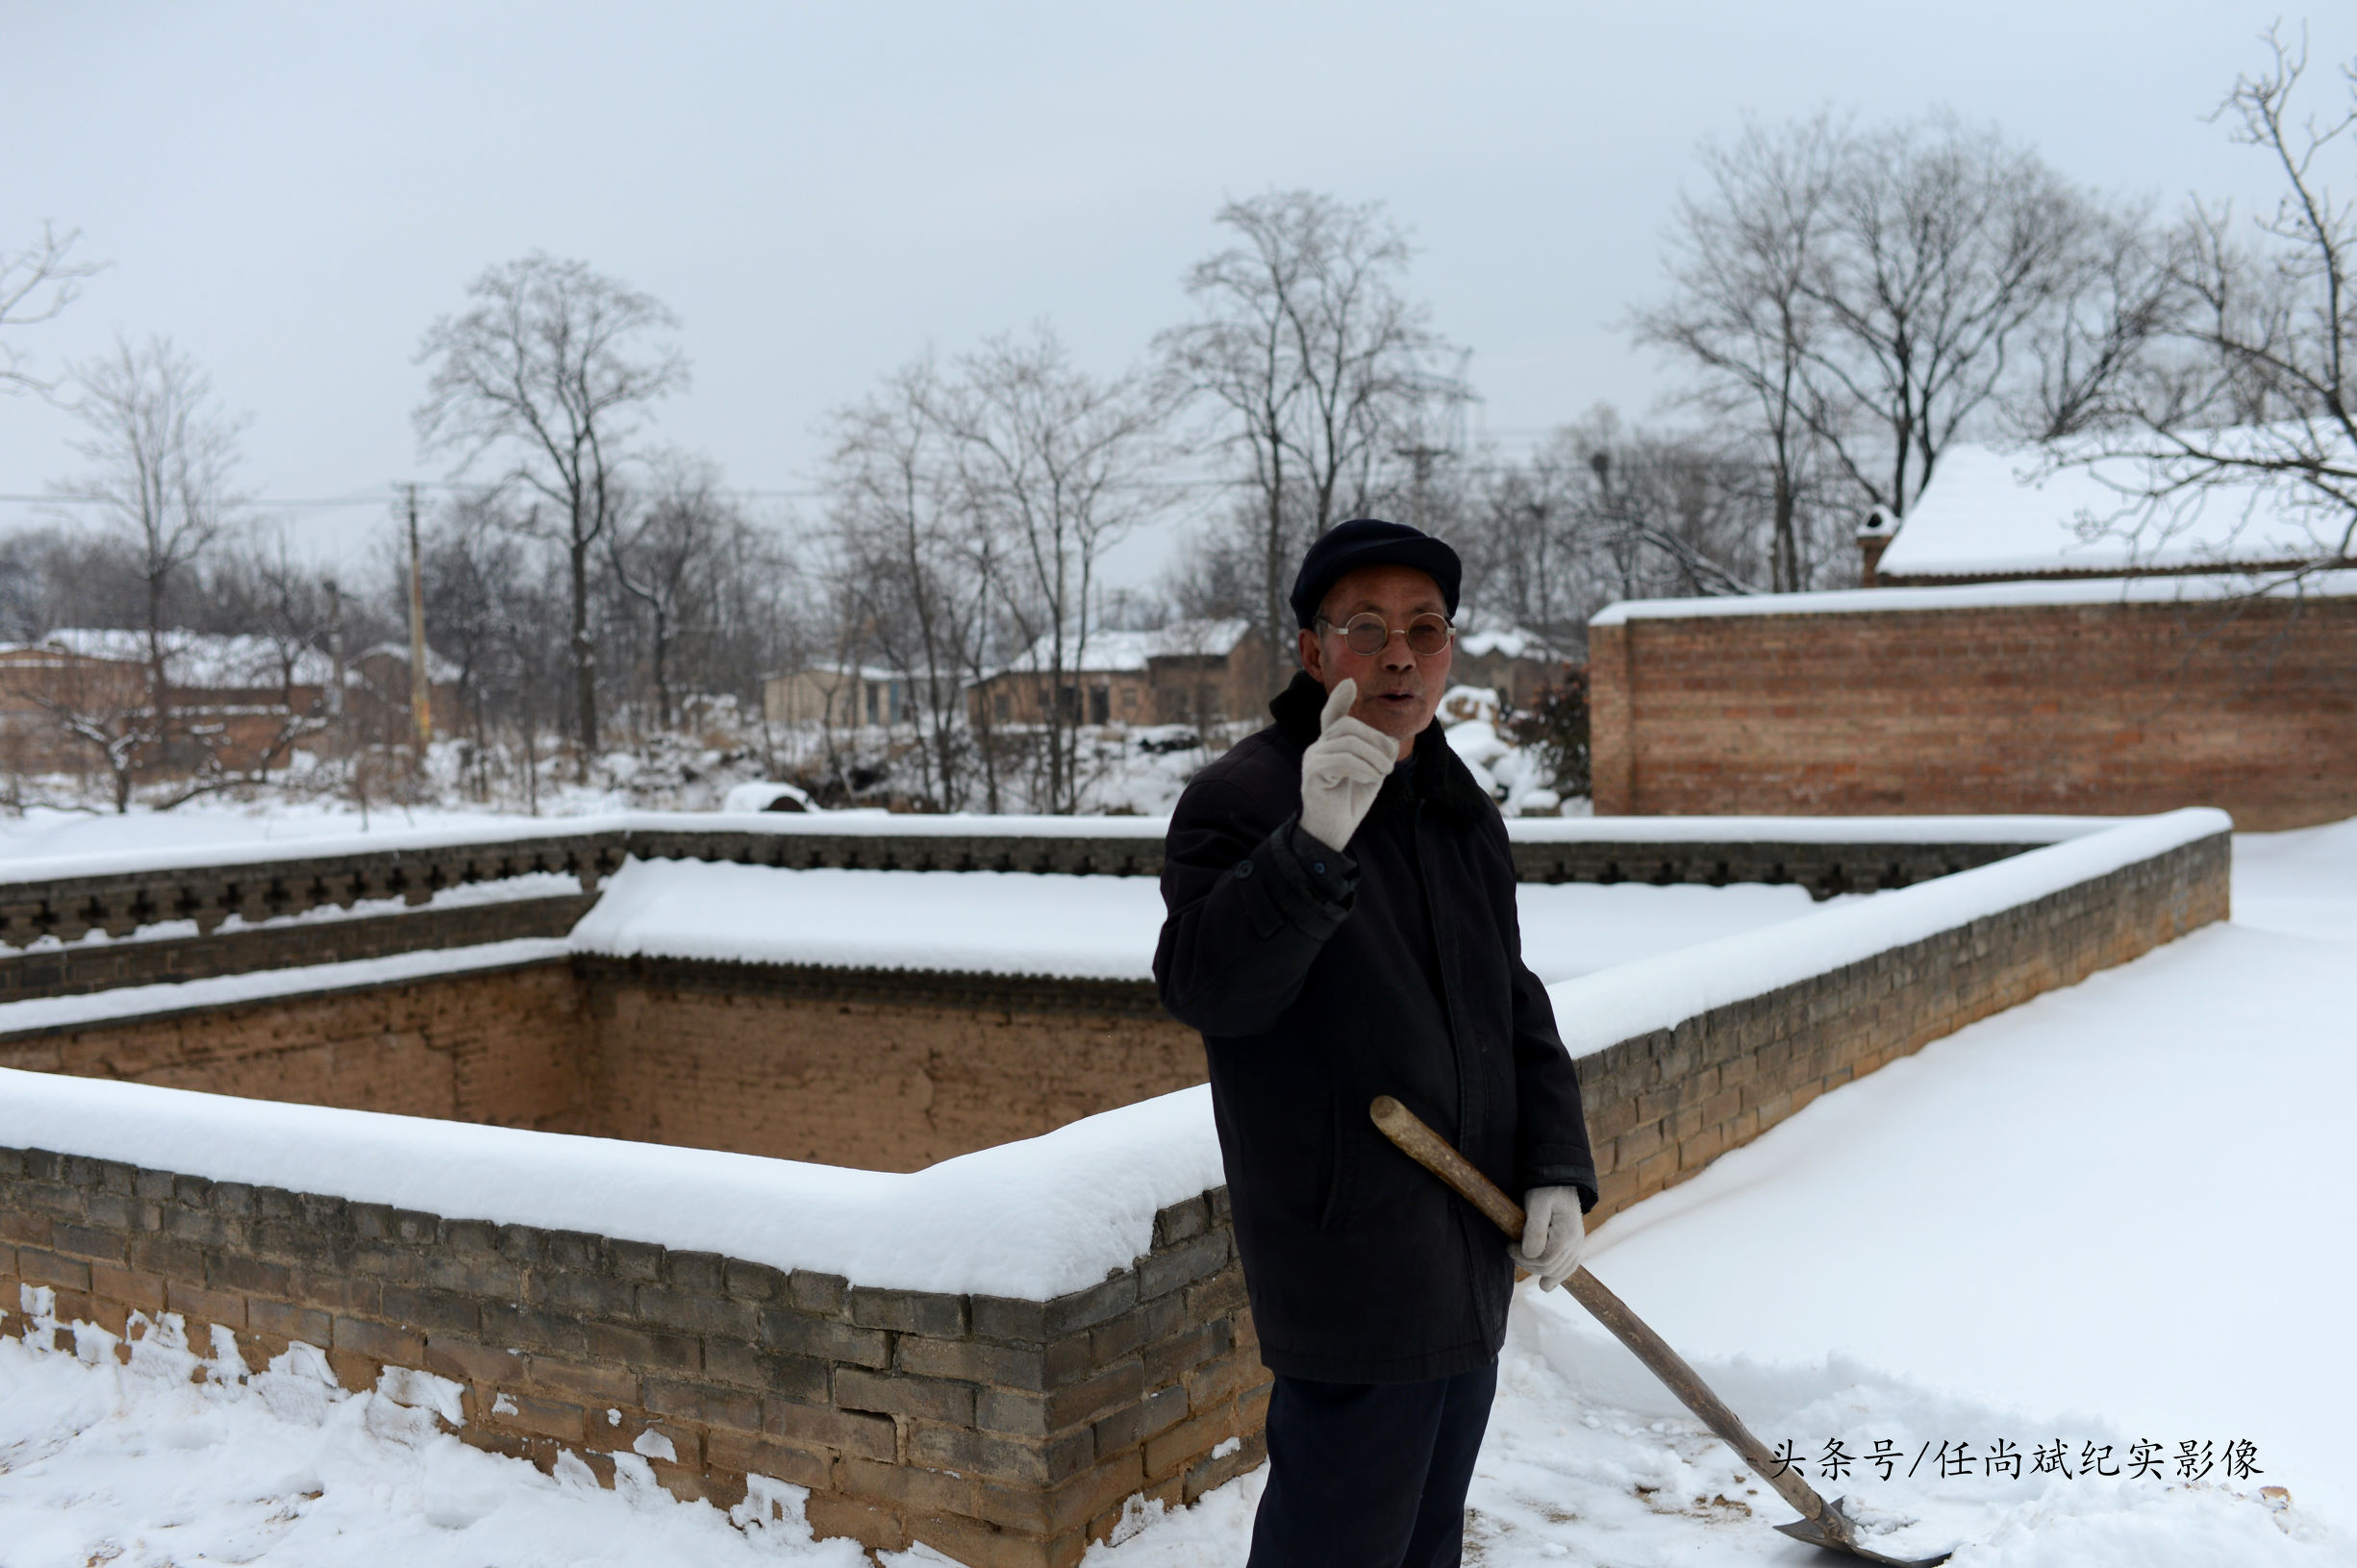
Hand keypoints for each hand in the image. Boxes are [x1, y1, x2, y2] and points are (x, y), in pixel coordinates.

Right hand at [1298, 679, 1398, 851]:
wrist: (1333, 832)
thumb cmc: (1350, 802)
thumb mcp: (1370, 772)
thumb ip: (1377, 753)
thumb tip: (1389, 739)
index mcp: (1331, 745)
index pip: (1332, 714)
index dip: (1340, 698)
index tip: (1350, 682)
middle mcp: (1318, 747)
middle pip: (1348, 725)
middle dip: (1375, 741)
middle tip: (1389, 766)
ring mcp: (1313, 759)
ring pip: (1347, 741)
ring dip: (1373, 757)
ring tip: (1382, 774)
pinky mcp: (1313, 774)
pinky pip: (1340, 760)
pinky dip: (1362, 768)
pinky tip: (1369, 779)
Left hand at [1509, 1186, 1586, 1289]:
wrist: (1560, 1179)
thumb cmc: (1545, 1189)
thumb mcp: (1536, 1203)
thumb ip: (1534, 1229)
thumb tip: (1530, 1254)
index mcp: (1567, 1233)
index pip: (1544, 1260)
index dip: (1523, 1257)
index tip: (1509, 1246)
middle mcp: (1576, 1243)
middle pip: (1549, 1268)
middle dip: (1527, 1264)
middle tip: (1511, 1250)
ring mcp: (1577, 1245)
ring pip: (1558, 1271)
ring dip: (1538, 1270)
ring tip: (1522, 1258)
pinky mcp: (1574, 1246)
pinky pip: (1568, 1267)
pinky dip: (1557, 1277)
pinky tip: (1546, 1285)